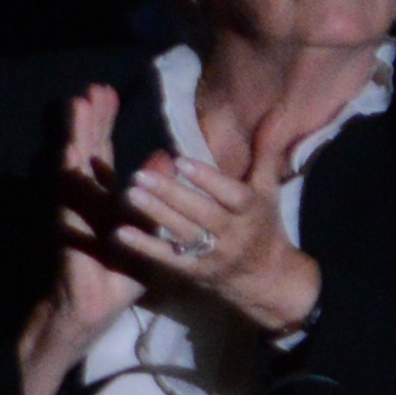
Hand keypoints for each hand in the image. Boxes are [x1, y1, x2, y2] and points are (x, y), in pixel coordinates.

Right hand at [16, 84, 140, 394]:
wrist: (97, 304)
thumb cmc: (122, 273)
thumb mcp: (148, 230)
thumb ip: (156, 196)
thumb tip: (166, 158)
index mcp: (107, 197)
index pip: (105, 153)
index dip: (107, 123)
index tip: (111, 93)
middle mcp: (88, 196)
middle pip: (90, 149)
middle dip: (93, 118)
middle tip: (96, 87)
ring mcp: (75, 205)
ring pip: (76, 161)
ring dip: (78, 132)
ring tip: (80, 102)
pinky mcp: (68, 220)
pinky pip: (69, 189)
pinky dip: (69, 166)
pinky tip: (70, 145)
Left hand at [115, 117, 319, 335]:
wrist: (267, 279)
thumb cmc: (263, 224)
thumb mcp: (267, 190)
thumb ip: (265, 153)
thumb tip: (274, 115)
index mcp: (251, 211)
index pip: (231, 195)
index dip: (207, 179)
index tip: (180, 161)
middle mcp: (234, 235)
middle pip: (202, 214)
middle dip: (170, 194)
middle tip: (139, 175)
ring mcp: (214, 256)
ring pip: (184, 234)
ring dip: (156, 215)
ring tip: (129, 194)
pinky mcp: (196, 272)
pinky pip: (170, 260)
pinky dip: (146, 247)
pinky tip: (121, 233)